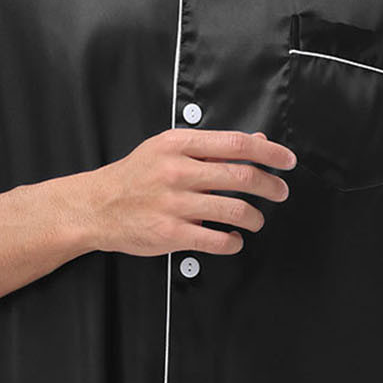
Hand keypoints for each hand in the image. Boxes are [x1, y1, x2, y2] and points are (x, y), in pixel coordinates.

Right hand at [77, 128, 294, 256]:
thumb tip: (255, 139)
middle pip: (241, 177)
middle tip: (280, 193)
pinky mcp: (170, 234)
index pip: (236, 144)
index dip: (269, 152)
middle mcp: (177, 172)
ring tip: (256, 220)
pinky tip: (233, 240)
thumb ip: (211, 146)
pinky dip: (233, 242)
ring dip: (254, 218)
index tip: (286, 161)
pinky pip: (216, 240)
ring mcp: (173, 204)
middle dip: (270, 187)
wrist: (96, 206)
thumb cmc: (134, 177)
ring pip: (234, 211)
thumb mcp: (167, 149)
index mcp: (178, 145)